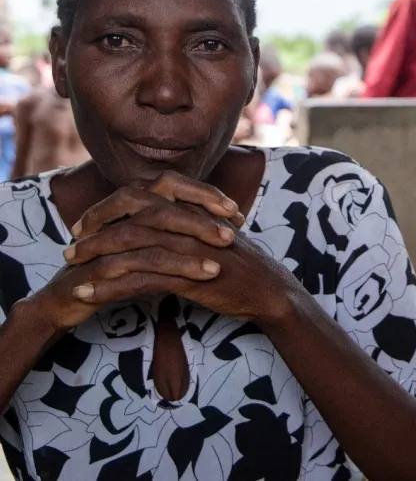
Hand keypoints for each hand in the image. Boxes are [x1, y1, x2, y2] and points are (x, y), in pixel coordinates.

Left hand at [65, 172, 301, 326]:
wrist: (268, 288)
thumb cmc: (241, 264)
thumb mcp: (213, 235)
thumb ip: (188, 225)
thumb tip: (160, 225)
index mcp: (191, 210)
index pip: (142, 196)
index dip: (110, 207)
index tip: (88, 223)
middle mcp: (187, 223)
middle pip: (130, 217)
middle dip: (95, 231)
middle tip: (70, 248)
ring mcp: (188, 248)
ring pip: (130, 247)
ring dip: (94, 260)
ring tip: (69, 274)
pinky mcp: (188, 276)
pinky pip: (139, 280)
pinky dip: (108, 289)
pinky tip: (87, 297)